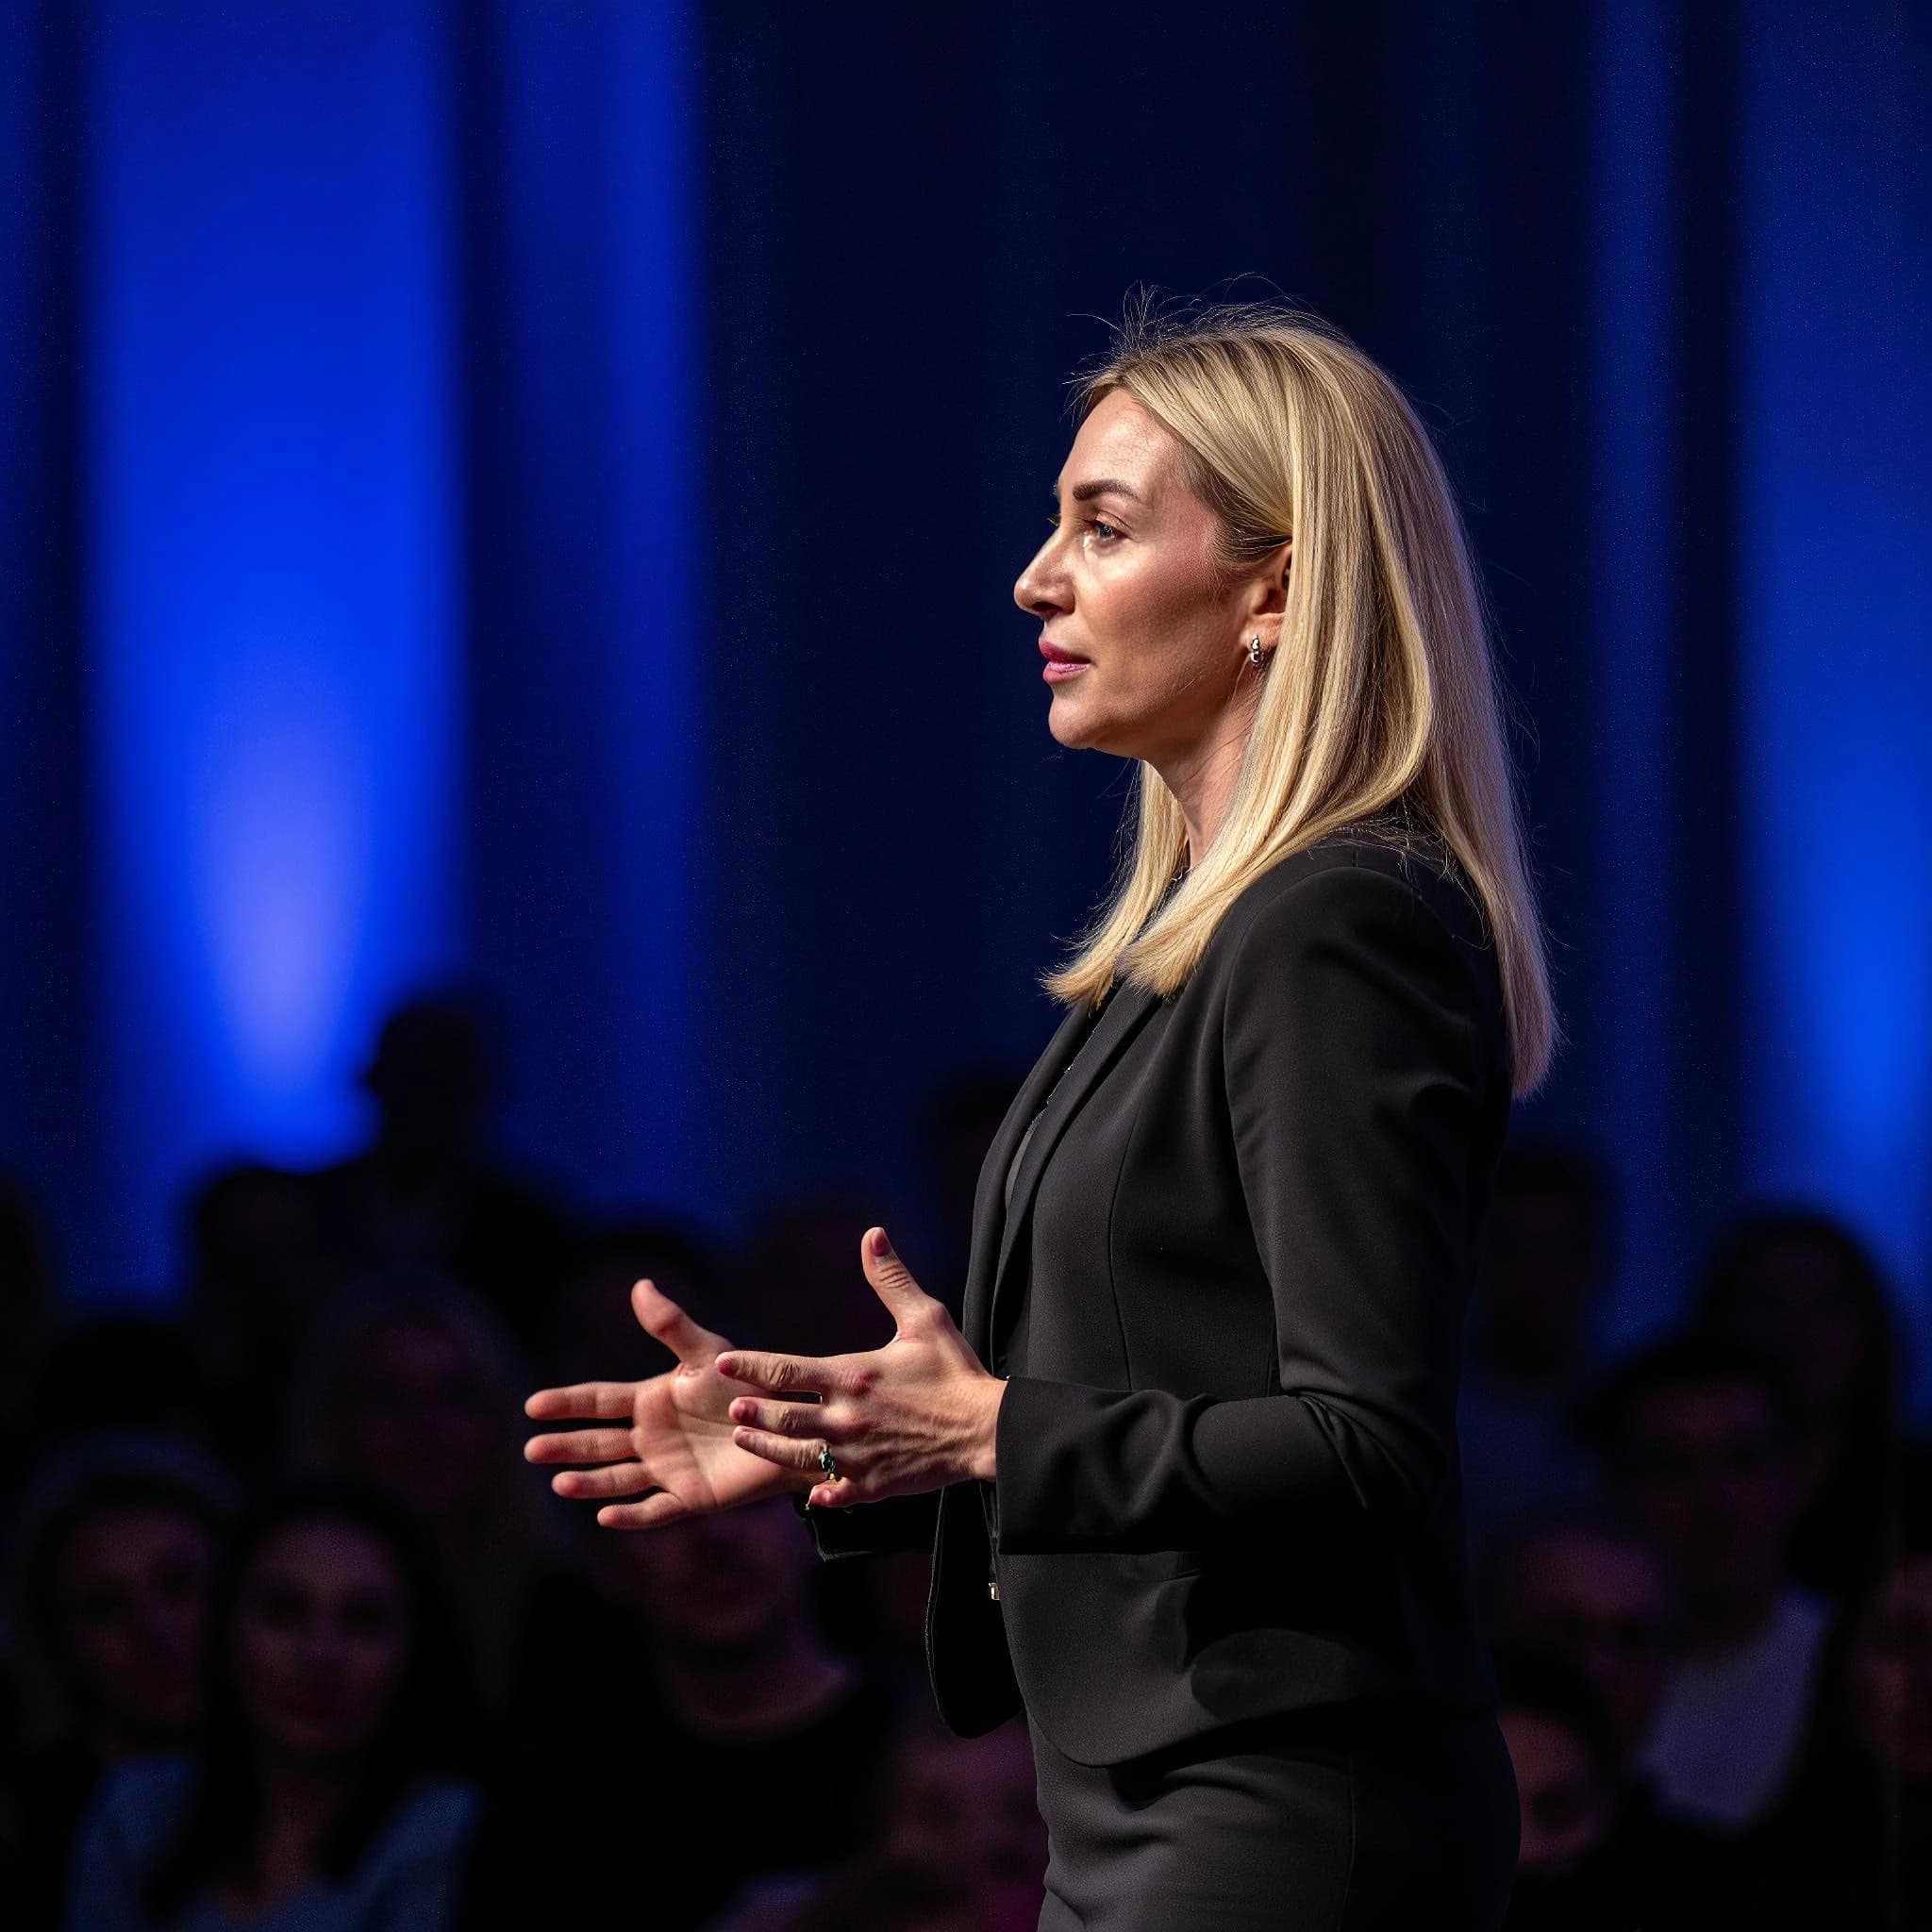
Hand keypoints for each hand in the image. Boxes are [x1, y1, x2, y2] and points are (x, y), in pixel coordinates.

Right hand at [523, 1280, 811, 1529]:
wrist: (790, 1424)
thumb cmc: (748, 1384)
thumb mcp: (708, 1354)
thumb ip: (673, 1326)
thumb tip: (640, 1285)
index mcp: (650, 1401)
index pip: (598, 1401)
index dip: (566, 1403)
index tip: (533, 1405)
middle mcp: (651, 1437)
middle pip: (599, 1443)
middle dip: (566, 1446)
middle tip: (532, 1449)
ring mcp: (667, 1469)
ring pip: (618, 1478)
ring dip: (589, 1482)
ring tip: (559, 1484)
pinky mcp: (690, 1497)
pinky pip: (655, 1509)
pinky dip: (631, 1514)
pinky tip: (605, 1516)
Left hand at [717, 1226, 1005, 1507]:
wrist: (986, 1428)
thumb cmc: (955, 1371)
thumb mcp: (925, 1318)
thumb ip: (891, 1280)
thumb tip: (872, 1236)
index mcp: (852, 1376)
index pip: (786, 1370)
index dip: (750, 1366)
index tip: (722, 1363)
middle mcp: (846, 1418)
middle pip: (784, 1417)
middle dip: (754, 1412)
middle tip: (730, 1409)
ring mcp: (857, 1455)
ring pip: (799, 1456)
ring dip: (768, 1448)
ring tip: (744, 1440)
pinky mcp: (875, 1484)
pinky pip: (837, 1491)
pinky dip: (820, 1492)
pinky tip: (808, 1494)